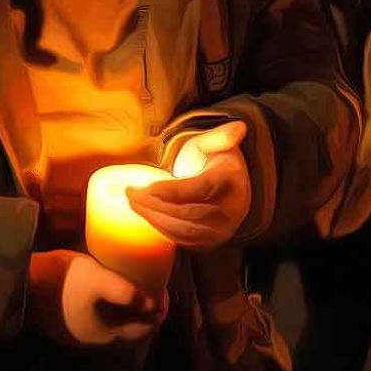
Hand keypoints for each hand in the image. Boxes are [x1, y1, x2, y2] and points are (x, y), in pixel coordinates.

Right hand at [28, 250, 167, 347]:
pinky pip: (100, 318)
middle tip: (151, 282)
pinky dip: (111, 306)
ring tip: (133, 282)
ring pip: (115, 323)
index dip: (159, 309)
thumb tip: (153, 303)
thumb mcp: (98, 279)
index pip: (145, 329)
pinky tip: (108, 286)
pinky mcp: (68, 323)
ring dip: (127, 307)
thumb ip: (125, 292)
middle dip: (144, 308)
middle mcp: (96, 341)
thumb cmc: (63, 281)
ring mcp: (80, 334)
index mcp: (107, 335)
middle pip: (131, 328)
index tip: (163, 287)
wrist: (21, 286)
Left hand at [128, 120, 250, 250]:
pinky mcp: (210, 242)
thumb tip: (239, 127)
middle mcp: (231, 210)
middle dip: (155, 204)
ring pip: (183, 230)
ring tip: (133, 202)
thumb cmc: (216, 161)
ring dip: (153, 217)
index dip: (172, 190)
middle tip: (131, 193)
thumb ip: (221, 135)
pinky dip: (160, 228)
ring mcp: (222, 230)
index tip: (147, 187)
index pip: (200, 188)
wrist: (227, 187)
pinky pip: (182, 240)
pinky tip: (144, 213)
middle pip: (188, 212)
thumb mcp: (217, 143)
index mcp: (230, 181)